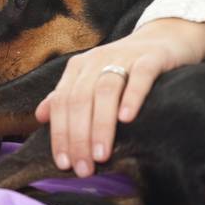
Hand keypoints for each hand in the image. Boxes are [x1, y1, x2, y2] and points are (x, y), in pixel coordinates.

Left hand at [35, 17, 204, 177]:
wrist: (164, 37)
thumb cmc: (123, 67)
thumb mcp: (91, 79)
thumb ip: (66, 97)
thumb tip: (40, 116)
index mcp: (78, 67)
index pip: (61, 102)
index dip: (60, 134)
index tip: (64, 163)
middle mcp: (96, 60)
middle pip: (80, 99)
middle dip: (79, 137)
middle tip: (84, 168)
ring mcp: (123, 57)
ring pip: (105, 90)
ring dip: (100, 125)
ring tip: (101, 154)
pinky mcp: (151, 58)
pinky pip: (139, 76)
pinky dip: (132, 97)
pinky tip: (127, 119)